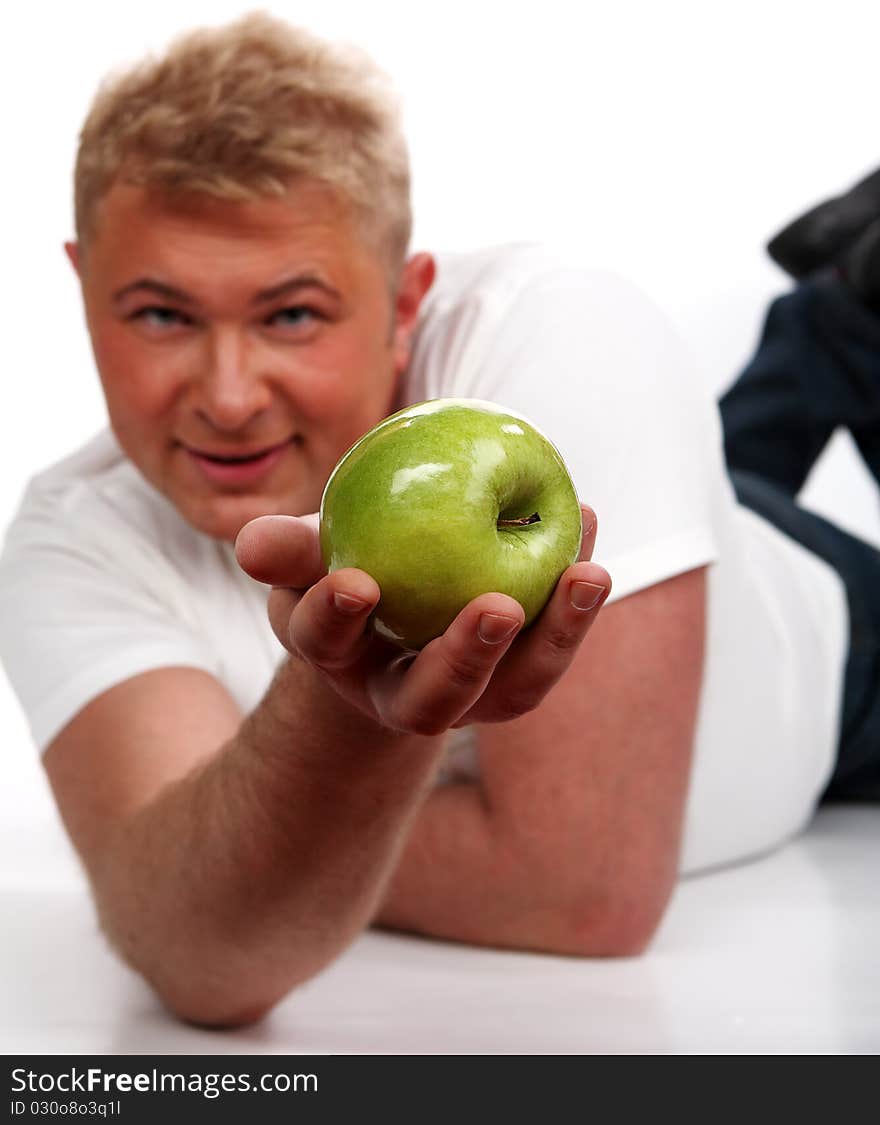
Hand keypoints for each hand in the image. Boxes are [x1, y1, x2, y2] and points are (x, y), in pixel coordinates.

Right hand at [234, 506, 610, 734]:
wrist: (396, 602)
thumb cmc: (344, 564)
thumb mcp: (310, 554)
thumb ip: (287, 550)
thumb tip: (253, 545)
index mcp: (339, 659)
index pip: (328, 644)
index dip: (335, 619)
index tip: (356, 584)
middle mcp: (404, 695)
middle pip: (434, 699)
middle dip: (466, 658)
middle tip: (500, 606)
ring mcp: (470, 695)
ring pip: (514, 688)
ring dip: (555, 637)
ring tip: (587, 572)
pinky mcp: (518, 677)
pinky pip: (553, 649)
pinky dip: (576, 602)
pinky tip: (589, 531)